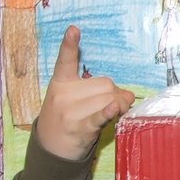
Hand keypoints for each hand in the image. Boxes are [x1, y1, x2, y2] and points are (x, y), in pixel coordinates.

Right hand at [32, 25, 134, 160]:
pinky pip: (99, 116)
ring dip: (119, 106)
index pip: (65, 60)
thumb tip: (128, 95)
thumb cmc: (66, 120)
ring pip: (108, 99)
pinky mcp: (80, 128)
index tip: (74, 29)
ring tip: (112, 114)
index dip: (70, 44)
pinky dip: (109, 111)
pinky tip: (116, 107)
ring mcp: (70, 112)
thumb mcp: (72, 100)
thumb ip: (97, 91)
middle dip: (115, 94)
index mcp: (60, 83)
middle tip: (114, 105)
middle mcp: (63, 95)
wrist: (51, 149)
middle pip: (104, 84)